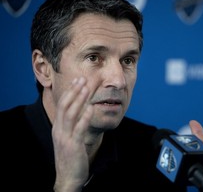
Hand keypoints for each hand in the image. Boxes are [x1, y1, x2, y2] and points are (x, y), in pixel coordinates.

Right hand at [52, 77, 92, 191]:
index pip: (62, 104)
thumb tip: (83, 110)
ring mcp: (65, 137)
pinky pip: (79, 129)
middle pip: (65, 105)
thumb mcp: (69, 138)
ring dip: (79, 99)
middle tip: (82, 78)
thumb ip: (73, 124)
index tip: (77, 80)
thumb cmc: (71, 156)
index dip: (70, 91)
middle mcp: (59, 130)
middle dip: (74, 91)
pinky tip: (92, 108)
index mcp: (58, 127)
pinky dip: (85, 117)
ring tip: (86, 87)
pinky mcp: (73, 145)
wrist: (68, 177)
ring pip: (70, 114)